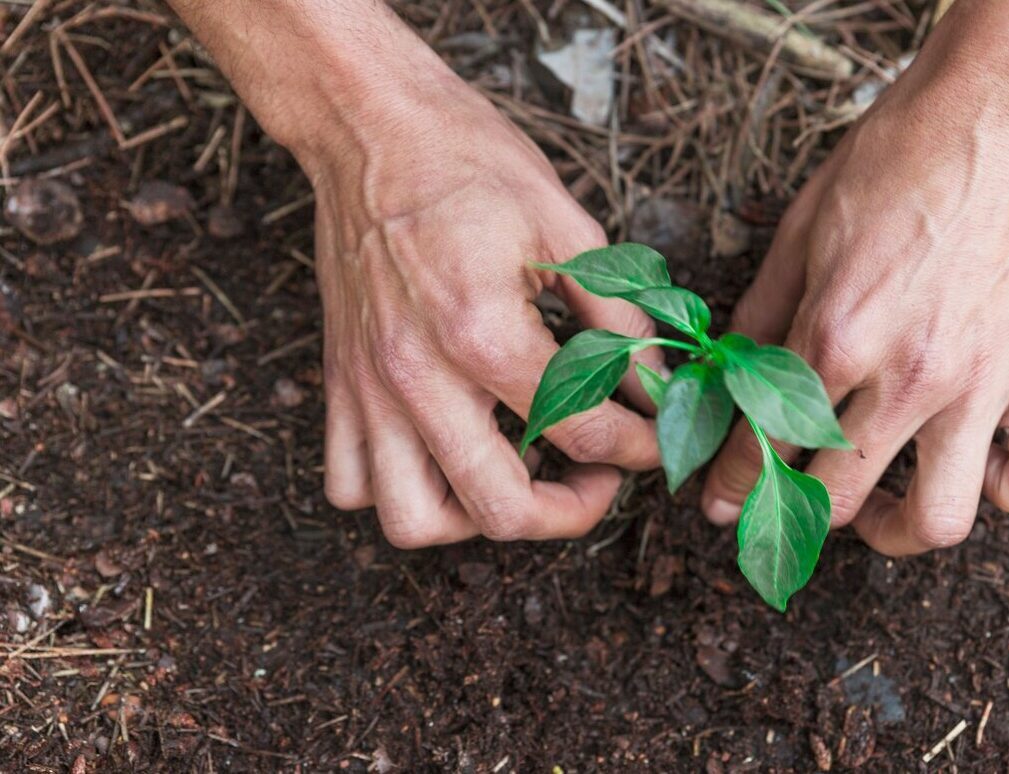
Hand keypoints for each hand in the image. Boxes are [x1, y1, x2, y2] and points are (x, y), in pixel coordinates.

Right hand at [307, 75, 661, 546]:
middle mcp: (417, 376)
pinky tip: (449, 454)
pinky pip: (352, 484)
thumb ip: (618, 318)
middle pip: (501, 508)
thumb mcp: (565, 226)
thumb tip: (656, 383)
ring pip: (413, 520)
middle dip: (573, 513)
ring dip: (477, 518)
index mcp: (482, 331)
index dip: (640, 447)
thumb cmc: (465, 160)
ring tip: (519, 474)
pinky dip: (401, 493)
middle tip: (601, 478)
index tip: (656, 441)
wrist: (367, 124)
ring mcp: (369, 388)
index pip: (581, 431)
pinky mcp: (339, 384)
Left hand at [700, 61, 1008, 554]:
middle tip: (791, 507)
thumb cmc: (897, 156)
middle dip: (799, 518)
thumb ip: (761, 315)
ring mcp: (982, 378)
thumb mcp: (803, 230)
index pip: (767, 445)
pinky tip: (980, 470)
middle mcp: (908, 373)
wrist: (1001, 109)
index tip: (720, 506)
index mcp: (836, 333)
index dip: (732, 489)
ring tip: (883, 511)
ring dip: (900, 533)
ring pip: (943, 516)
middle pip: (841, 498)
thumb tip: (723, 376)